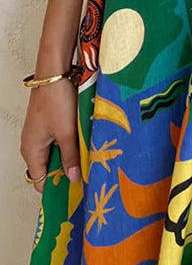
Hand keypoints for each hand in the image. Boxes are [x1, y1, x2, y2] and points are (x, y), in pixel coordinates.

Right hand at [20, 77, 80, 193]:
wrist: (55, 73)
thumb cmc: (56, 101)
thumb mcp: (66, 133)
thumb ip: (70, 157)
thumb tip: (74, 178)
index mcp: (31, 151)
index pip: (40, 181)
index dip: (57, 188)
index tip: (76, 191)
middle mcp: (32, 144)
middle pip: (48, 168)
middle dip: (66, 172)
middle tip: (86, 175)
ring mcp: (40, 133)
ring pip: (55, 153)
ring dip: (70, 156)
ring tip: (87, 158)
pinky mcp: (48, 123)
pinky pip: (58, 141)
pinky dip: (70, 144)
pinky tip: (84, 142)